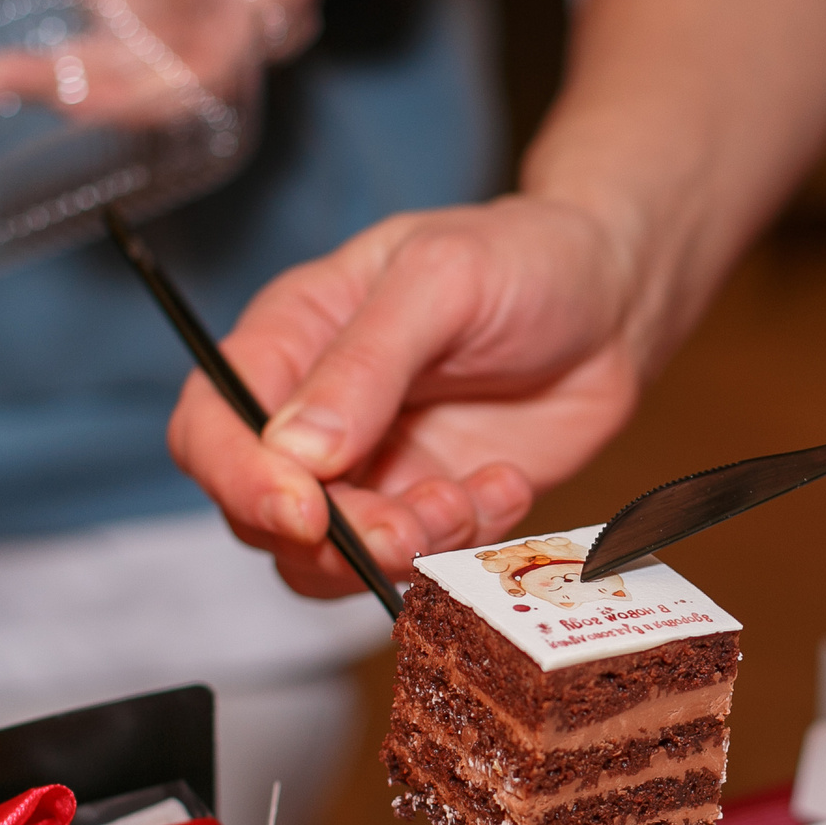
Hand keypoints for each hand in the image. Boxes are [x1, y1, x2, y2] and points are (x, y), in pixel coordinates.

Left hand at [0, 0, 317, 123]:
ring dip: (79, 3)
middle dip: (71, 81)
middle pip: (152, 85)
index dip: (134, 93)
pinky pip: (112, 11)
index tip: (68, 93)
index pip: (204, 73)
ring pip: (122, 51)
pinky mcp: (164, 18)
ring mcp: (200, 29)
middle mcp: (240, 32)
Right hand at [167, 197, 643, 596]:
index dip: (238, 480)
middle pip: (262, 514)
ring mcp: (370, 471)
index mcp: (290, 341)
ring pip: (329, 561)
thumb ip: (366, 364)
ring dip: (396, 551)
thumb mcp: (442, 281)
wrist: (615, 300)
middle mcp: (313, 416)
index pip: (211, 429)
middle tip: (408, 525)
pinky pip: (415, 564)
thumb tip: (297, 451)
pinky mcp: (428, 509)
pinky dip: (461, 544)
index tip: (302, 509)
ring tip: (467, 499)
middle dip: (332, 538)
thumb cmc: (522, 260)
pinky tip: (506, 484)